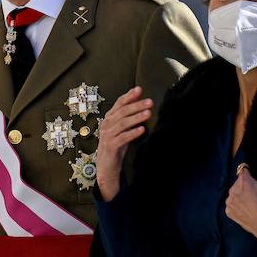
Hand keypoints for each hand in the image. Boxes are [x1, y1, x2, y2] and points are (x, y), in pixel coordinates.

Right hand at [96, 87, 153, 201]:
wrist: (106, 166)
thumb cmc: (116, 146)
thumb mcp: (122, 129)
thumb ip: (128, 117)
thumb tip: (140, 102)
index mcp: (109, 118)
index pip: (119, 103)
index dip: (129, 96)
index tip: (139, 89)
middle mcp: (106, 125)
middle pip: (122, 112)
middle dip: (136, 105)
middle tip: (149, 102)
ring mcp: (107, 135)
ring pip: (122, 123)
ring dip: (136, 117)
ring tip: (148, 114)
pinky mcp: (110, 146)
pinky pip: (122, 138)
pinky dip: (132, 133)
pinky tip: (141, 130)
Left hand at [225, 166, 256, 248]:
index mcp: (245, 182)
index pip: (243, 170)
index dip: (249, 173)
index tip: (253, 178)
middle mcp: (234, 191)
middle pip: (238, 182)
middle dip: (245, 185)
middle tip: (255, 194)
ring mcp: (230, 202)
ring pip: (233, 193)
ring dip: (240, 195)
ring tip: (251, 203)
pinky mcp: (228, 211)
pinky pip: (231, 203)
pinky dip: (237, 205)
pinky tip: (247, 209)